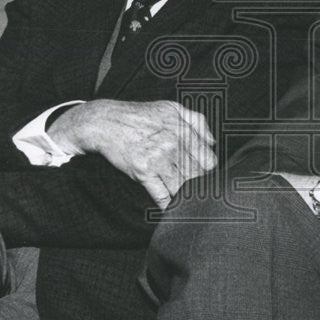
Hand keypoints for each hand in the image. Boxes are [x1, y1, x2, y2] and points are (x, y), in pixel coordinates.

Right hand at [48, 99, 215, 208]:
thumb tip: (213, 142)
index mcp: (183, 131)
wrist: (106, 121)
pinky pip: (162, 196)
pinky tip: (173, 211)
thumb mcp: (172, 108)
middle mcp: (174, 145)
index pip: (209, 161)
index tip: (205, 176)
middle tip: (198, 192)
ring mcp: (159, 160)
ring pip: (182, 187)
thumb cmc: (139, 115)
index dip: (209, 171)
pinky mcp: (143, 172)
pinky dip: (169, 206)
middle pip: (198, 176)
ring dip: (185, 197)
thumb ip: (197, 122)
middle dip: (199, 186)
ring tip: (188, 203)